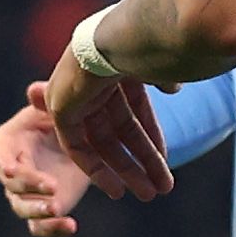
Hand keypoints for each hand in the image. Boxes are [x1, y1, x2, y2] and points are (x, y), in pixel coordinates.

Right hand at [0, 96, 91, 236]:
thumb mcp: (55, 107)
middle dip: (29, 186)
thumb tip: (35, 90)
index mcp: (7, 143)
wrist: (80, 140)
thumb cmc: (61, 119)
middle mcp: (10, 170)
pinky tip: (71, 227)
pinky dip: (52, 229)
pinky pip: (40, 226)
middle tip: (52, 188)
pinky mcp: (42, 208)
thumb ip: (44, 100)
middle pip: (11, 184)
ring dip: (38, 210)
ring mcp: (25, 193)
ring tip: (58, 210)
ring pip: (22, 207)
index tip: (13, 169)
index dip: (3, 163)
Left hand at [36, 40, 175, 204]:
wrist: (118, 40)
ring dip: (127, 171)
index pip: (136, 111)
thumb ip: (163, 79)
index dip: (151, 139)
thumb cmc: (147, 49)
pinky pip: (77, 148)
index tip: (165, 162)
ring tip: (149, 195)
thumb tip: (174, 89)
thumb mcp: (160, 68)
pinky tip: (116, 190)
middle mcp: (95, 83)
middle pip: (121, 131)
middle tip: (160, 188)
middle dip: (143, 162)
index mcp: (119, 70)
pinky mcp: (61, 109)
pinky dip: (95, 169)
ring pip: (104, 143)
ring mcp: (76, 95)